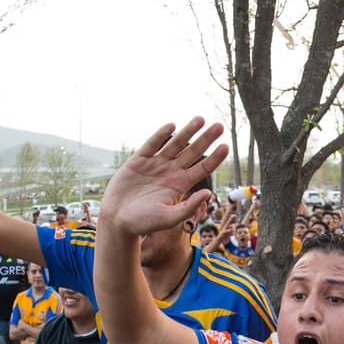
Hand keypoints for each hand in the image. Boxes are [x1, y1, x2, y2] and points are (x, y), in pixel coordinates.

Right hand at [101, 119, 227, 236]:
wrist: (117, 220)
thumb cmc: (143, 224)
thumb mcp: (169, 218)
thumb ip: (188, 207)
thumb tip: (209, 192)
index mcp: (180, 185)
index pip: (202, 168)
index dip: (215, 158)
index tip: (226, 146)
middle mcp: (171, 172)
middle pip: (193, 152)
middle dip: (206, 139)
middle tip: (219, 126)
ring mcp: (155, 165)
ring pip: (175, 144)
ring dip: (188, 131)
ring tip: (200, 119)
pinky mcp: (138, 161)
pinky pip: (152, 145)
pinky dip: (160, 134)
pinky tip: (172, 125)